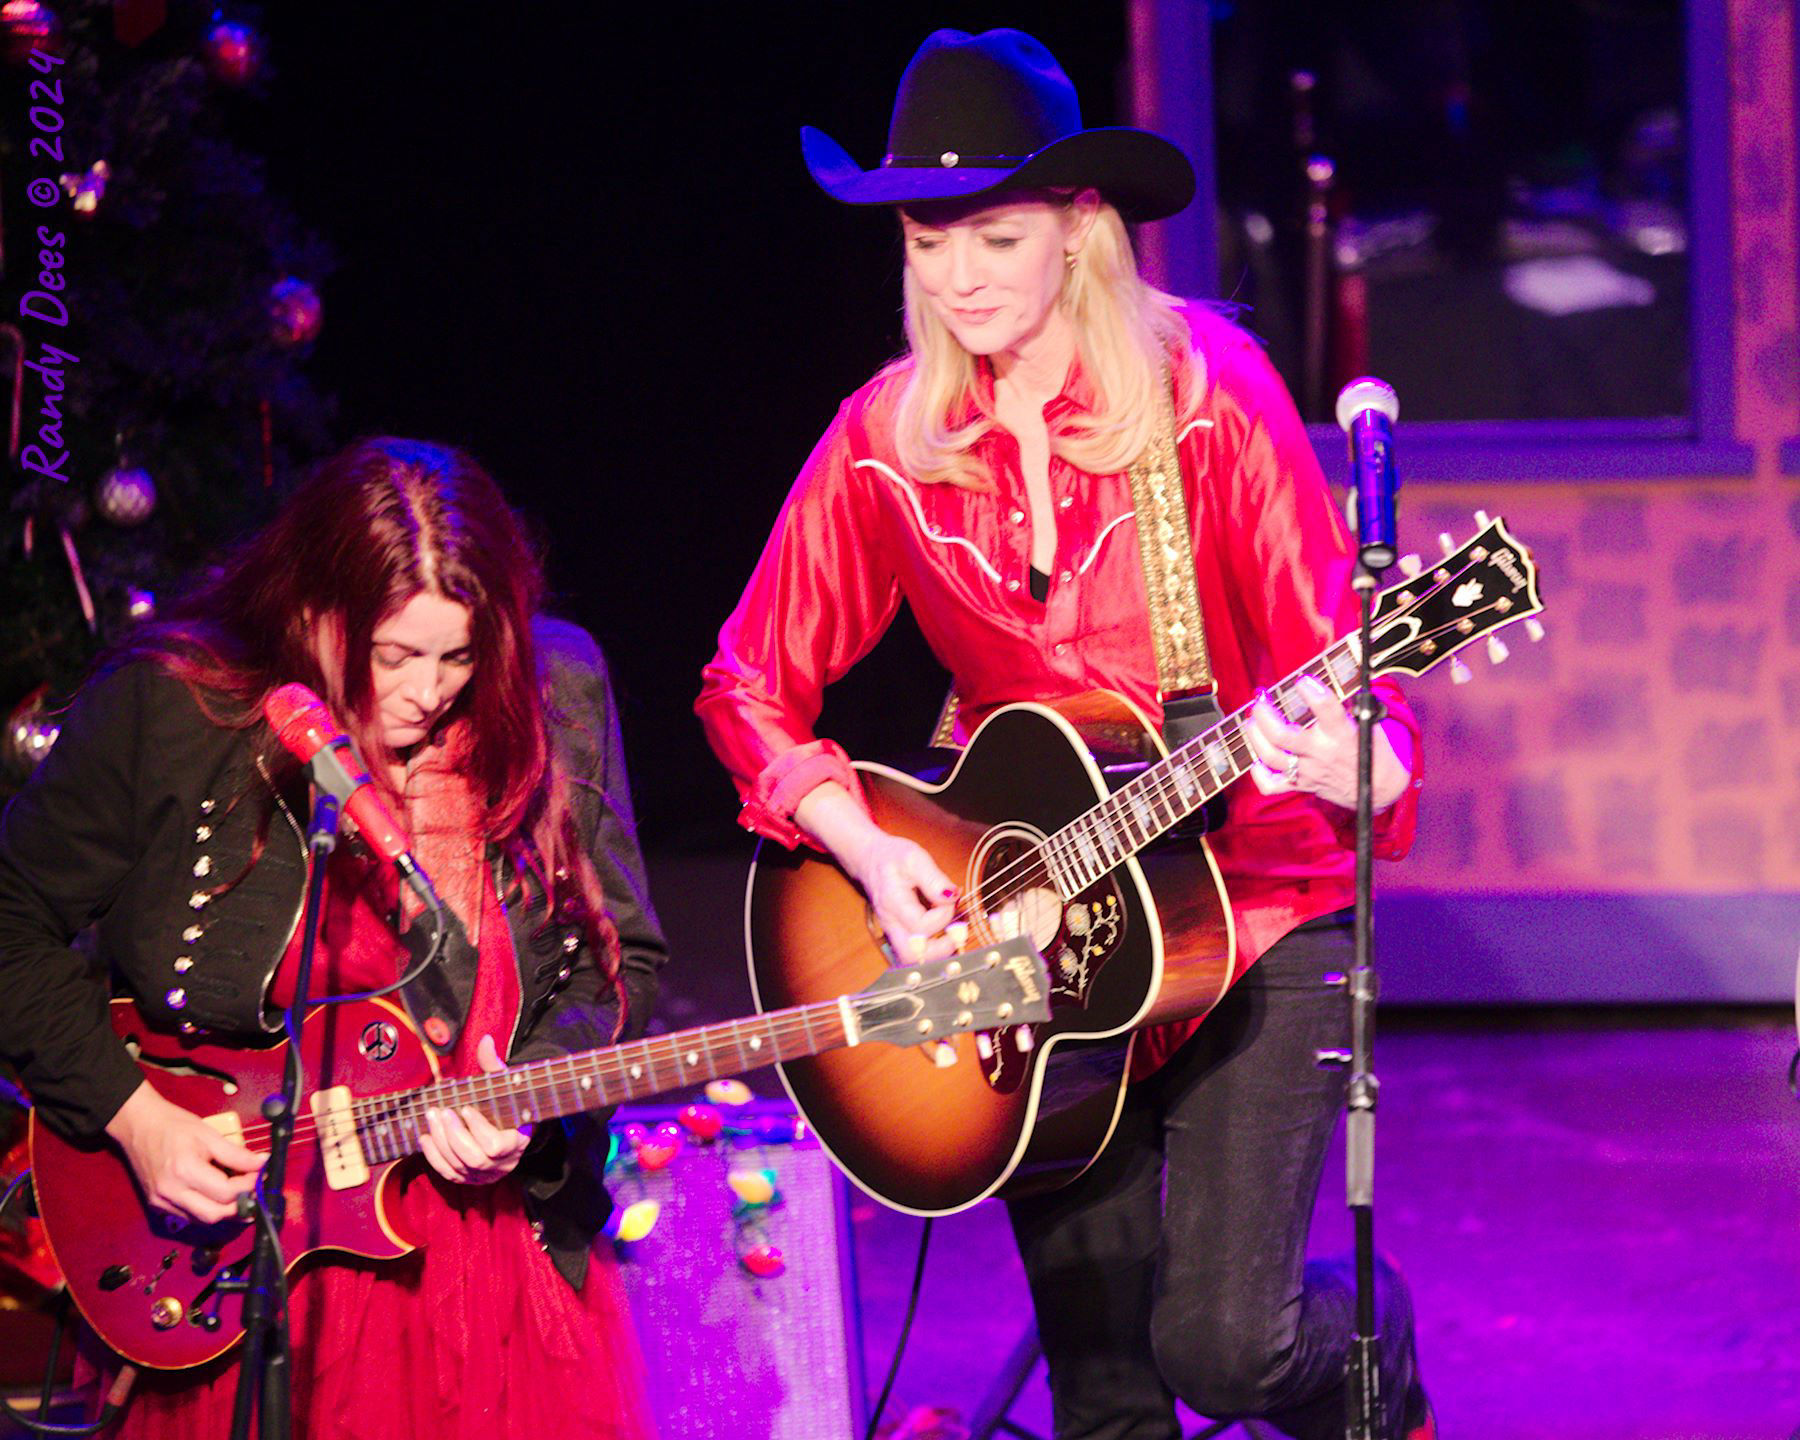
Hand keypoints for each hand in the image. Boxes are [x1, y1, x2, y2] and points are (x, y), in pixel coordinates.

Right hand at [105, 1080, 265, 1225]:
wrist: (138, 1125)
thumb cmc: (174, 1125)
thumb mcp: (209, 1134)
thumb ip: (237, 1154)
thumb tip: (262, 1164)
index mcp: (184, 1171)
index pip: (226, 1192)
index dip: (249, 1186)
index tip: (261, 1175)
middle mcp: (171, 1193)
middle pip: (214, 1214)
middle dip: (239, 1206)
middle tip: (254, 1190)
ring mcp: (161, 1202)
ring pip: (202, 1220)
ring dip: (225, 1211)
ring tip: (240, 1193)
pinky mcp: (157, 1206)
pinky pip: (189, 1216)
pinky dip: (207, 1208)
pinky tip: (218, 1195)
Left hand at [418, 1034, 530, 1185]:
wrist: (509, 1128)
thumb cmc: (506, 1103)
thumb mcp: (505, 1083)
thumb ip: (494, 1065)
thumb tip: (485, 1040)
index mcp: (517, 1142)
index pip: (496, 1145)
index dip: (478, 1129)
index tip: (465, 1107)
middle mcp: (502, 1164)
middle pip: (474, 1159)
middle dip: (453, 1135)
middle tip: (442, 1111)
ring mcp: (485, 1175)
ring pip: (458, 1167)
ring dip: (441, 1142)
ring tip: (432, 1117)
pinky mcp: (469, 1179)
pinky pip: (448, 1174)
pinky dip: (433, 1157)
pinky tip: (425, 1137)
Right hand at [793, 782, 960, 964]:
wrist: (869, 858)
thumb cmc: (891, 857)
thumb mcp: (915, 858)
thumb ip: (934, 879)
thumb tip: (952, 896)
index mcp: (893, 903)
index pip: (923, 925)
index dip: (944, 914)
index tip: (950, 898)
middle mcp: (890, 922)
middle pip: (911, 955)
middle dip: (940, 949)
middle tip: (957, 933)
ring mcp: (892, 929)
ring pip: (911, 957)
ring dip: (936, 950)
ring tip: (951, 934)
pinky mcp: (896, 931)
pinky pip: (913, 950)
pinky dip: (929, 946)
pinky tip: (941, 931)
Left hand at [1245, 675, 1410, 810]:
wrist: (1380, 789)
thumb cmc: (1372, 751)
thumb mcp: (1366, 723)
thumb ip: (1342, 707)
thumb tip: (1320, 687)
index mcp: (1342, 733)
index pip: (1325, 708)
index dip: (1310, 691)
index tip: (1302, 680)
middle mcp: (1322, 752)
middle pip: (1282, 735)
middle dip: (1264, 714)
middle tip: (1260, 699)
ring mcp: (1309, 771)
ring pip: (1271, 756)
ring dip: (1256, 736)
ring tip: (1252, 721)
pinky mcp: (1303, 785)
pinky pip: (1272, 785)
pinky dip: (1259, 774)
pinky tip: (1257, 760)